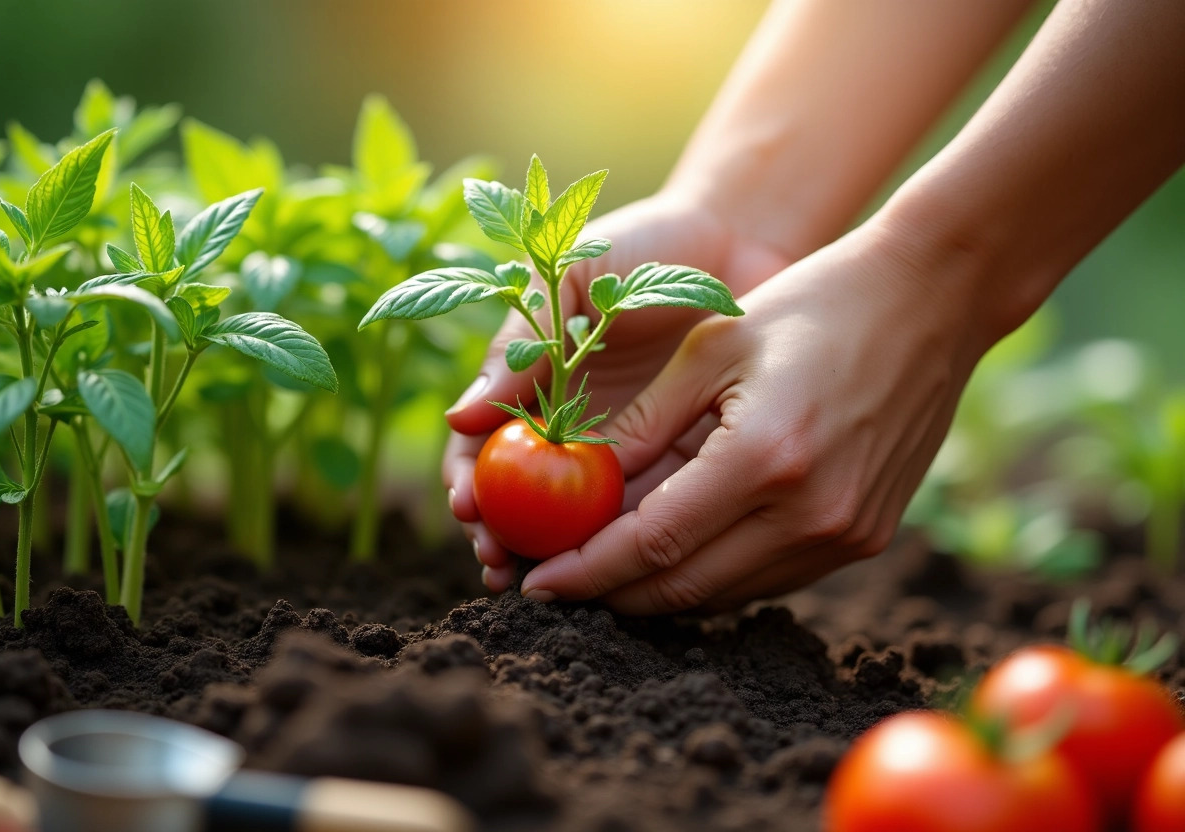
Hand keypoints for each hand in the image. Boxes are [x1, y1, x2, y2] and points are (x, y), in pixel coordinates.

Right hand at [443, 191, 791, 591]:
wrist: (739, 241)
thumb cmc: (644, 245)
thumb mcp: (572, 277)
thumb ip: (523, 341)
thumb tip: (462, 417)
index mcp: (533, 382)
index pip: (482, 444)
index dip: (468, 479)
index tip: (468, 505)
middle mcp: (569, 424)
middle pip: (521, 497)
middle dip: (501, 534)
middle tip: (499, 562)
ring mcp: (622, 447)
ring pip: (577, 518)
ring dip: (555, 554)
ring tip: (544, 580)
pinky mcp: (676, 459)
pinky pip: (646, 509)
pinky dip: (624, 542)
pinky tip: (615, 564)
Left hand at [518, 219, 991, 613]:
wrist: (930, 302)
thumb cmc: (813, 306)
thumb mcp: (712, 347)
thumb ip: (644, 424)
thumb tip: (580, 482)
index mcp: (765, 457)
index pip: (654, 544)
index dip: (587, 571)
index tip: (536, 583)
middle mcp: (812, 513)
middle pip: (687, 587)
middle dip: (613, 595)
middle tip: (561, 588)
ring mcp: (847, 534)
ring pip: (727, 595)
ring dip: (661, 594)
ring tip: (607, 577)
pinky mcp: (866, 537)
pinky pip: (770, 580)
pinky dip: (715, 578)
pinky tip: (678, 558)